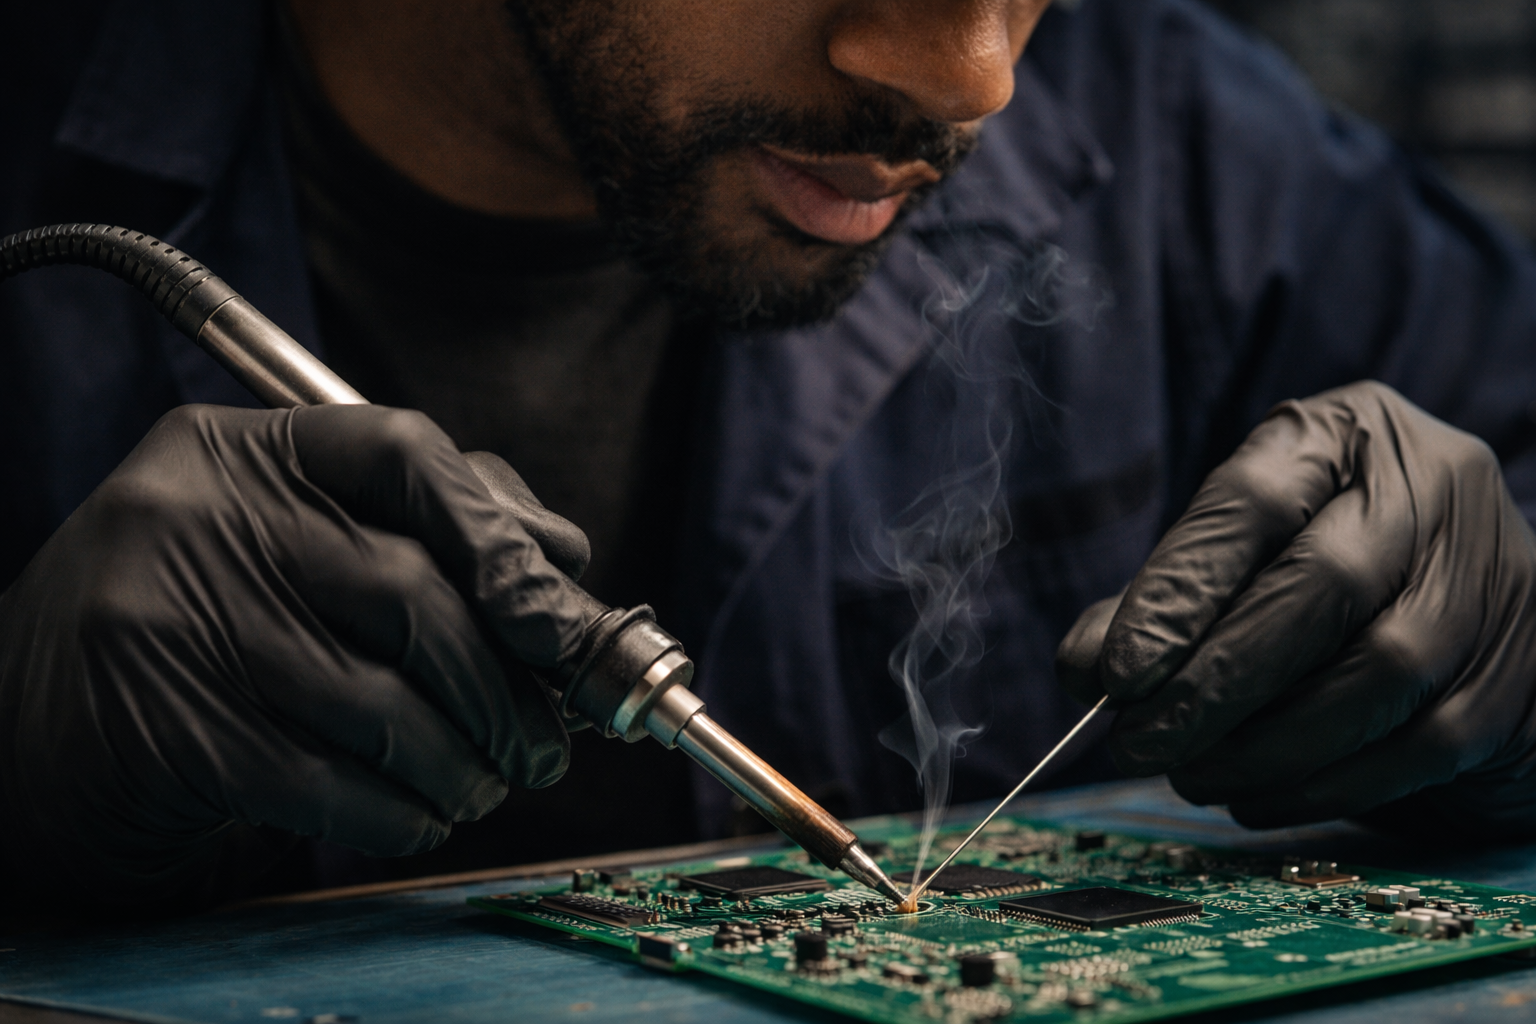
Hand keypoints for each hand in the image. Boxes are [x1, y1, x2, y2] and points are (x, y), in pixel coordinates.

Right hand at [0, 404, 590, 901]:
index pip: (405, 452)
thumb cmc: (209, 625)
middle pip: (408, 590)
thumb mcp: (296, 541)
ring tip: (489, 784)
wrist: (38, 728)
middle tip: (544, 743)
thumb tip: (560, 561)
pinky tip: (422, 817)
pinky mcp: (162, 727)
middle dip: (502, 685)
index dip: (502, 535)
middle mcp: (193, 514)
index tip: (557, 618)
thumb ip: (424, 528)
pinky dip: (398, 811)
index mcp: (241, 449)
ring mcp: (167, 618)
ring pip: (377, 699)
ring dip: (461, 761)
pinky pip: (324, 779)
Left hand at [1057, 382, 1535, 833]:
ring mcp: (1491, 578)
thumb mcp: (1241, 559)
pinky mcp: (1519, 674)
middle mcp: (1431, 487)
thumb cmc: (1325, 580)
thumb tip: (1082, 666)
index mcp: (1342, 435)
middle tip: (1138, 741)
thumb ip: (1159, 603)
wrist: (1475, 623)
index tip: (1113, 673)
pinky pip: (1422, 743)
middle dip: (1215, 679)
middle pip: (1321, 583)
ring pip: (1379, 669)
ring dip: (1267, 742)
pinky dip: (1326, 784)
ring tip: (1190, 774)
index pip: (1252, 500)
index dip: (1178, 589)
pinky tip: (1255, 798)